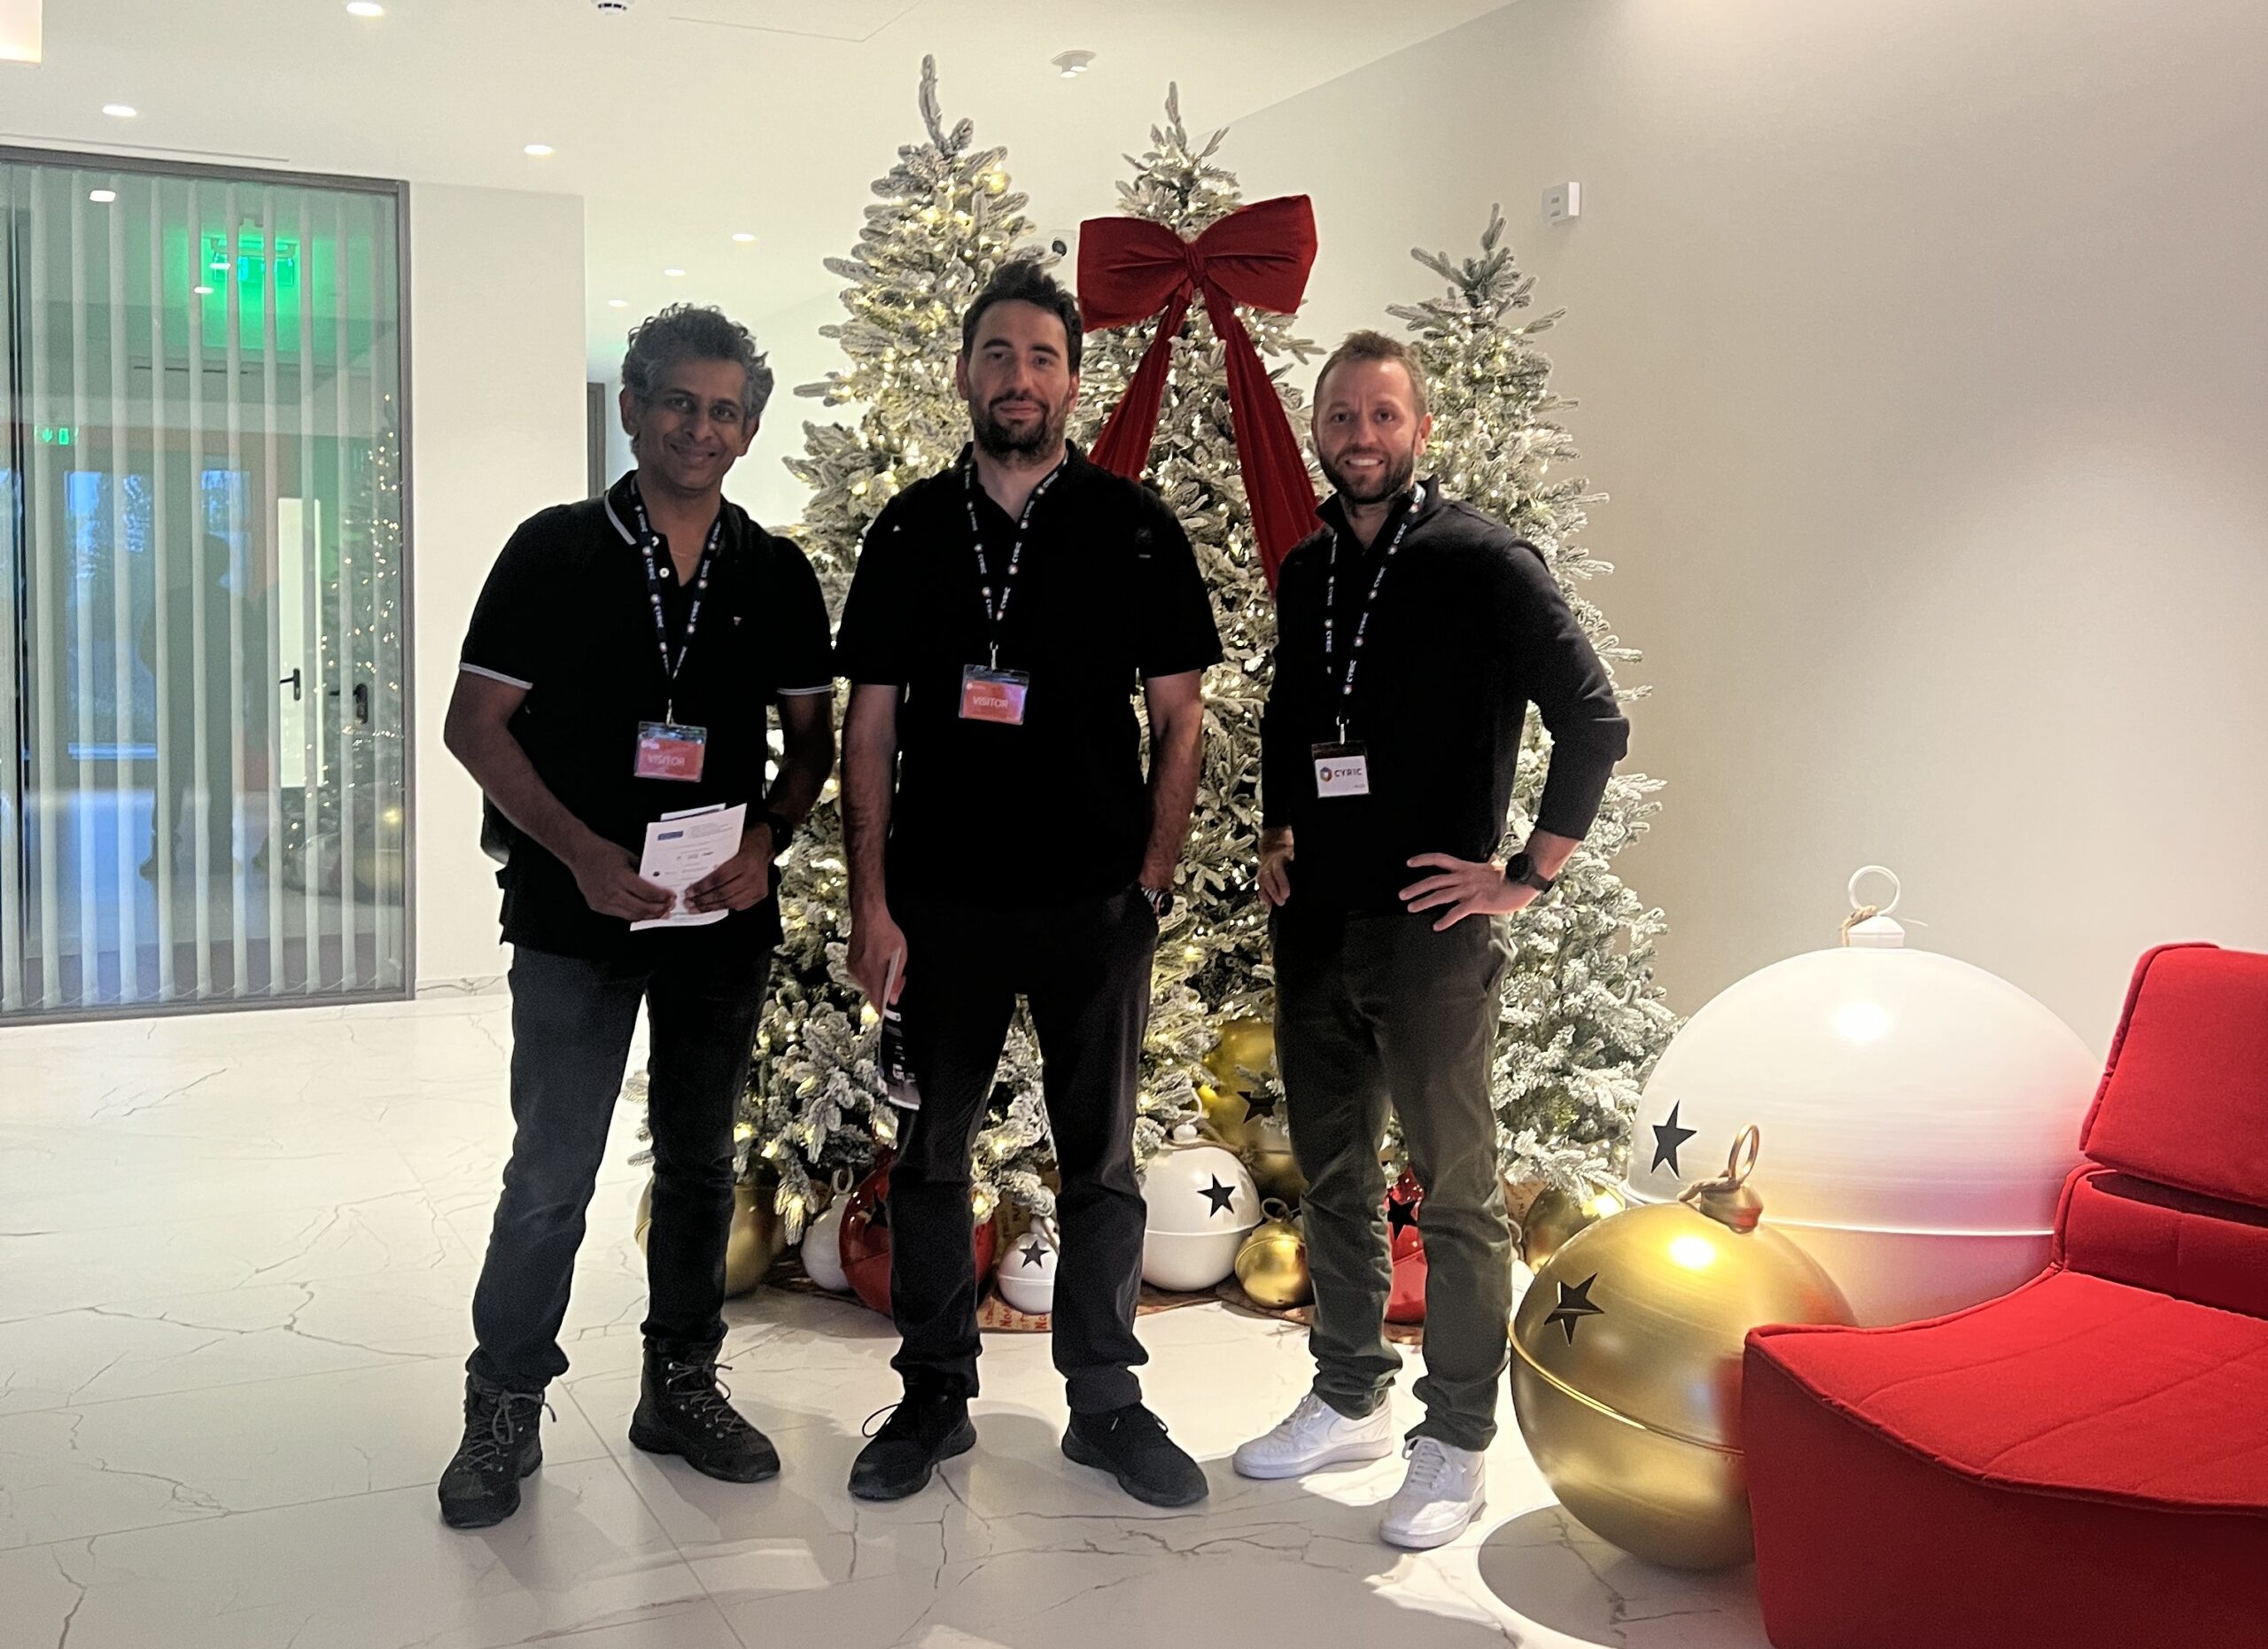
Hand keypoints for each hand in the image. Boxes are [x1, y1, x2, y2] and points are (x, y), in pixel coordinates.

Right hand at [569, 837, 674, 922]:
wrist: (579, 853)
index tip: (671, 897)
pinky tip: (642, 912)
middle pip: (641, 909)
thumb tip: (659, 883)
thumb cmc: (603, 852)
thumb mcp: (629, 857)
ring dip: (647, 916)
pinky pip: (619, 914)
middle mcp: (612, 891)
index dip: (662, 897)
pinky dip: (633, 914)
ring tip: (659, 913)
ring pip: (631, 915)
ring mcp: (603, 901)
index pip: (647, 893)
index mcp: (621, 877)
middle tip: (668, 908)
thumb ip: (642, 872)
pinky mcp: (597, 906)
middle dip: (658, 910)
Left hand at [686, 824, 774, 913]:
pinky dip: (724, 907)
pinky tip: (712, 907)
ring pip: (730, 902)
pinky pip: (739, 905)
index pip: (719, 878)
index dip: (702, 887)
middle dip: (703, 900)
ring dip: (711, 907)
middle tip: (689, 903)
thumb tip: (692, 874)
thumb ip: (716, 858)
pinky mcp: (760, 894)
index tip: (689, 892)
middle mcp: (753, 876)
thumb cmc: (744, 842)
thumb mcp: (729, 844)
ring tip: (696, 908)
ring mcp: (758, 887)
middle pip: (723, 893)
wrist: (763, 845)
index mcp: (745, 861)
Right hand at [848, 907, 907, 1004]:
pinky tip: (878, 961)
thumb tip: (892, 999)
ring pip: (867, 984)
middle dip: (886, 989)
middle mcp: (859, 974)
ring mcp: (853, 968)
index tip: (889, 1012)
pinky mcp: (849, 963)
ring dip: (879, 980)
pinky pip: (861, 976)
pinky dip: (871, 973)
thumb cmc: (886, 932)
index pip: (876, 1001)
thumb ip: (896, 980)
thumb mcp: (900, 956)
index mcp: (873, 974)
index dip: (883, 1009)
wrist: (868, 915)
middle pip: (873, 993)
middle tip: (899, 977)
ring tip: (888, 965)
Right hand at [1258, 827, 1294, 908]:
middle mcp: (1269, 865)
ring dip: (1269, 895)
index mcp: (1279, 858)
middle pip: (1268, 878)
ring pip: (1262, 883)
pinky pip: (1260, 888)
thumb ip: (1300, 864)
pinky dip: (1263, 897)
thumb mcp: (1295, 855)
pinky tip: (1269, 904)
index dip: (1282, 883)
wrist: (1274, 850)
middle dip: (1274, 892)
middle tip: (1282, 902)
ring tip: (1277, 905)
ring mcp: (1263, 871)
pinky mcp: (1260, 879)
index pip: (1278, 871)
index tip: (1287, 894)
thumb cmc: (1289, 855)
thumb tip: (1314, 874)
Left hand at [1400, 852, 1536, 930]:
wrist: (1522, 883)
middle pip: (1434, 880)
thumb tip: (1487, 861)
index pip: (1440, 859)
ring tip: (1411, 908)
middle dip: (1416, 887)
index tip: (1409, 863)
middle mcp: (1464, 877)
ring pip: (1440, 895)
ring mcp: (1469, 889)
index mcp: (1466, 867)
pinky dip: (1445, 919)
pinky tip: (1437, 926)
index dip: (1423, 860)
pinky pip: (1457, 912)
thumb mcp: (1491, 867)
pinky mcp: (1476, 902)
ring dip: (1424, 902)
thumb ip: (1482, 866)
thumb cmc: (1509, 877)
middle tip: (1401, 895)